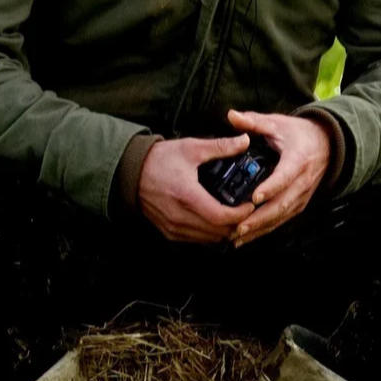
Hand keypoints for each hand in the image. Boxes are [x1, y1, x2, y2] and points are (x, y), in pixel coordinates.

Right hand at [138, 134, 255, 243]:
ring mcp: (173, 227)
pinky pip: (196, 239)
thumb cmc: (159, 160)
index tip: (250, 205)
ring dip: (224, 231)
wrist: (130, 173)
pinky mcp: (169, 232)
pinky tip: (217, 222)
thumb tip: (244, 140)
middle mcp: (179, 216)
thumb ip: (220, 146)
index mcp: (186, 195)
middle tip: (247, 211)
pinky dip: (210, 234)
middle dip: (237, 223)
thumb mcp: (190, 148)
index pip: (220, 216)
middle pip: (218, 232)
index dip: (240, 214)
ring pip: (208, 239)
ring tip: (235, 216)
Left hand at [227, 110, 330, 246]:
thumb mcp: (278, 123)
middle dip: (259, 218)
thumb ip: (254, 121)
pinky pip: (282, 220)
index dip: (270, 188)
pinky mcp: (299, 204)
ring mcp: (301, 196)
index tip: (255, 197)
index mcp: (298, 160)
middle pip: (281, 204)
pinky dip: (265, 229)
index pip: (284, 177)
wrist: (327, 145)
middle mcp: (302, 182)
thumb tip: (231, 115)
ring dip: (260, 228)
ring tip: (237, 236)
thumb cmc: (299, 134)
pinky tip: (247, 236)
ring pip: (281, 216)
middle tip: (238, 226)